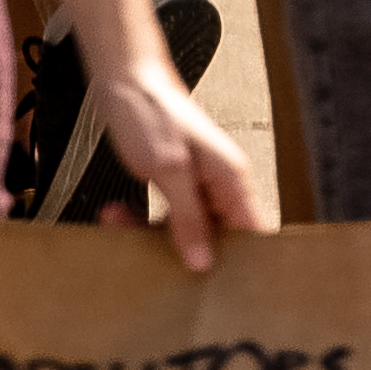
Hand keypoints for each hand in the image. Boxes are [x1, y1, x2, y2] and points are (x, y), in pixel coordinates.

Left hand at [87, 57, 270, 270]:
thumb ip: (188, 218)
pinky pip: (163, 217)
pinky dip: (138, 221)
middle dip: (184, 253)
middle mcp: (219, 184)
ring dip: (151, 236)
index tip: (218, 289)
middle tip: (155, 265)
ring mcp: (195, 184)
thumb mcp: (170, 171)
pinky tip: (117, 215)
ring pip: (185, 230)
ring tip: (122, 227)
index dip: (241, 262)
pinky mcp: (172, 183)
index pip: (253, 232)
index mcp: (232, 178)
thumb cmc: (152, 112)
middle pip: (216, 237)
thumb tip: (203, 262)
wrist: (125, 80)